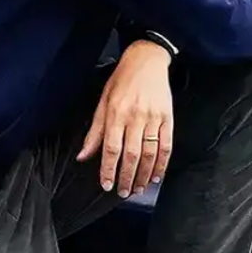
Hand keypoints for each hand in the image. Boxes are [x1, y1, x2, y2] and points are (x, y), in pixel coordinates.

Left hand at [77, 39, 172, 197]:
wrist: (147, 59)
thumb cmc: (122, 79)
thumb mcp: (102, 101)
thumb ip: (94, 131)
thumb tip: (83, 155)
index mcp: (116, 113)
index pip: (111, 148)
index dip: (108, 169)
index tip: (106, 185)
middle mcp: (135, 117)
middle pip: (131, 155)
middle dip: (127, 177)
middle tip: (123, 193)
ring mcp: (154, 118)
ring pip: (149, 153)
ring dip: (144, 174)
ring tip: (139, 188)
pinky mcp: (168, 117)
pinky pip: (166, 145)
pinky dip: (162, 163)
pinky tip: (157, 174)